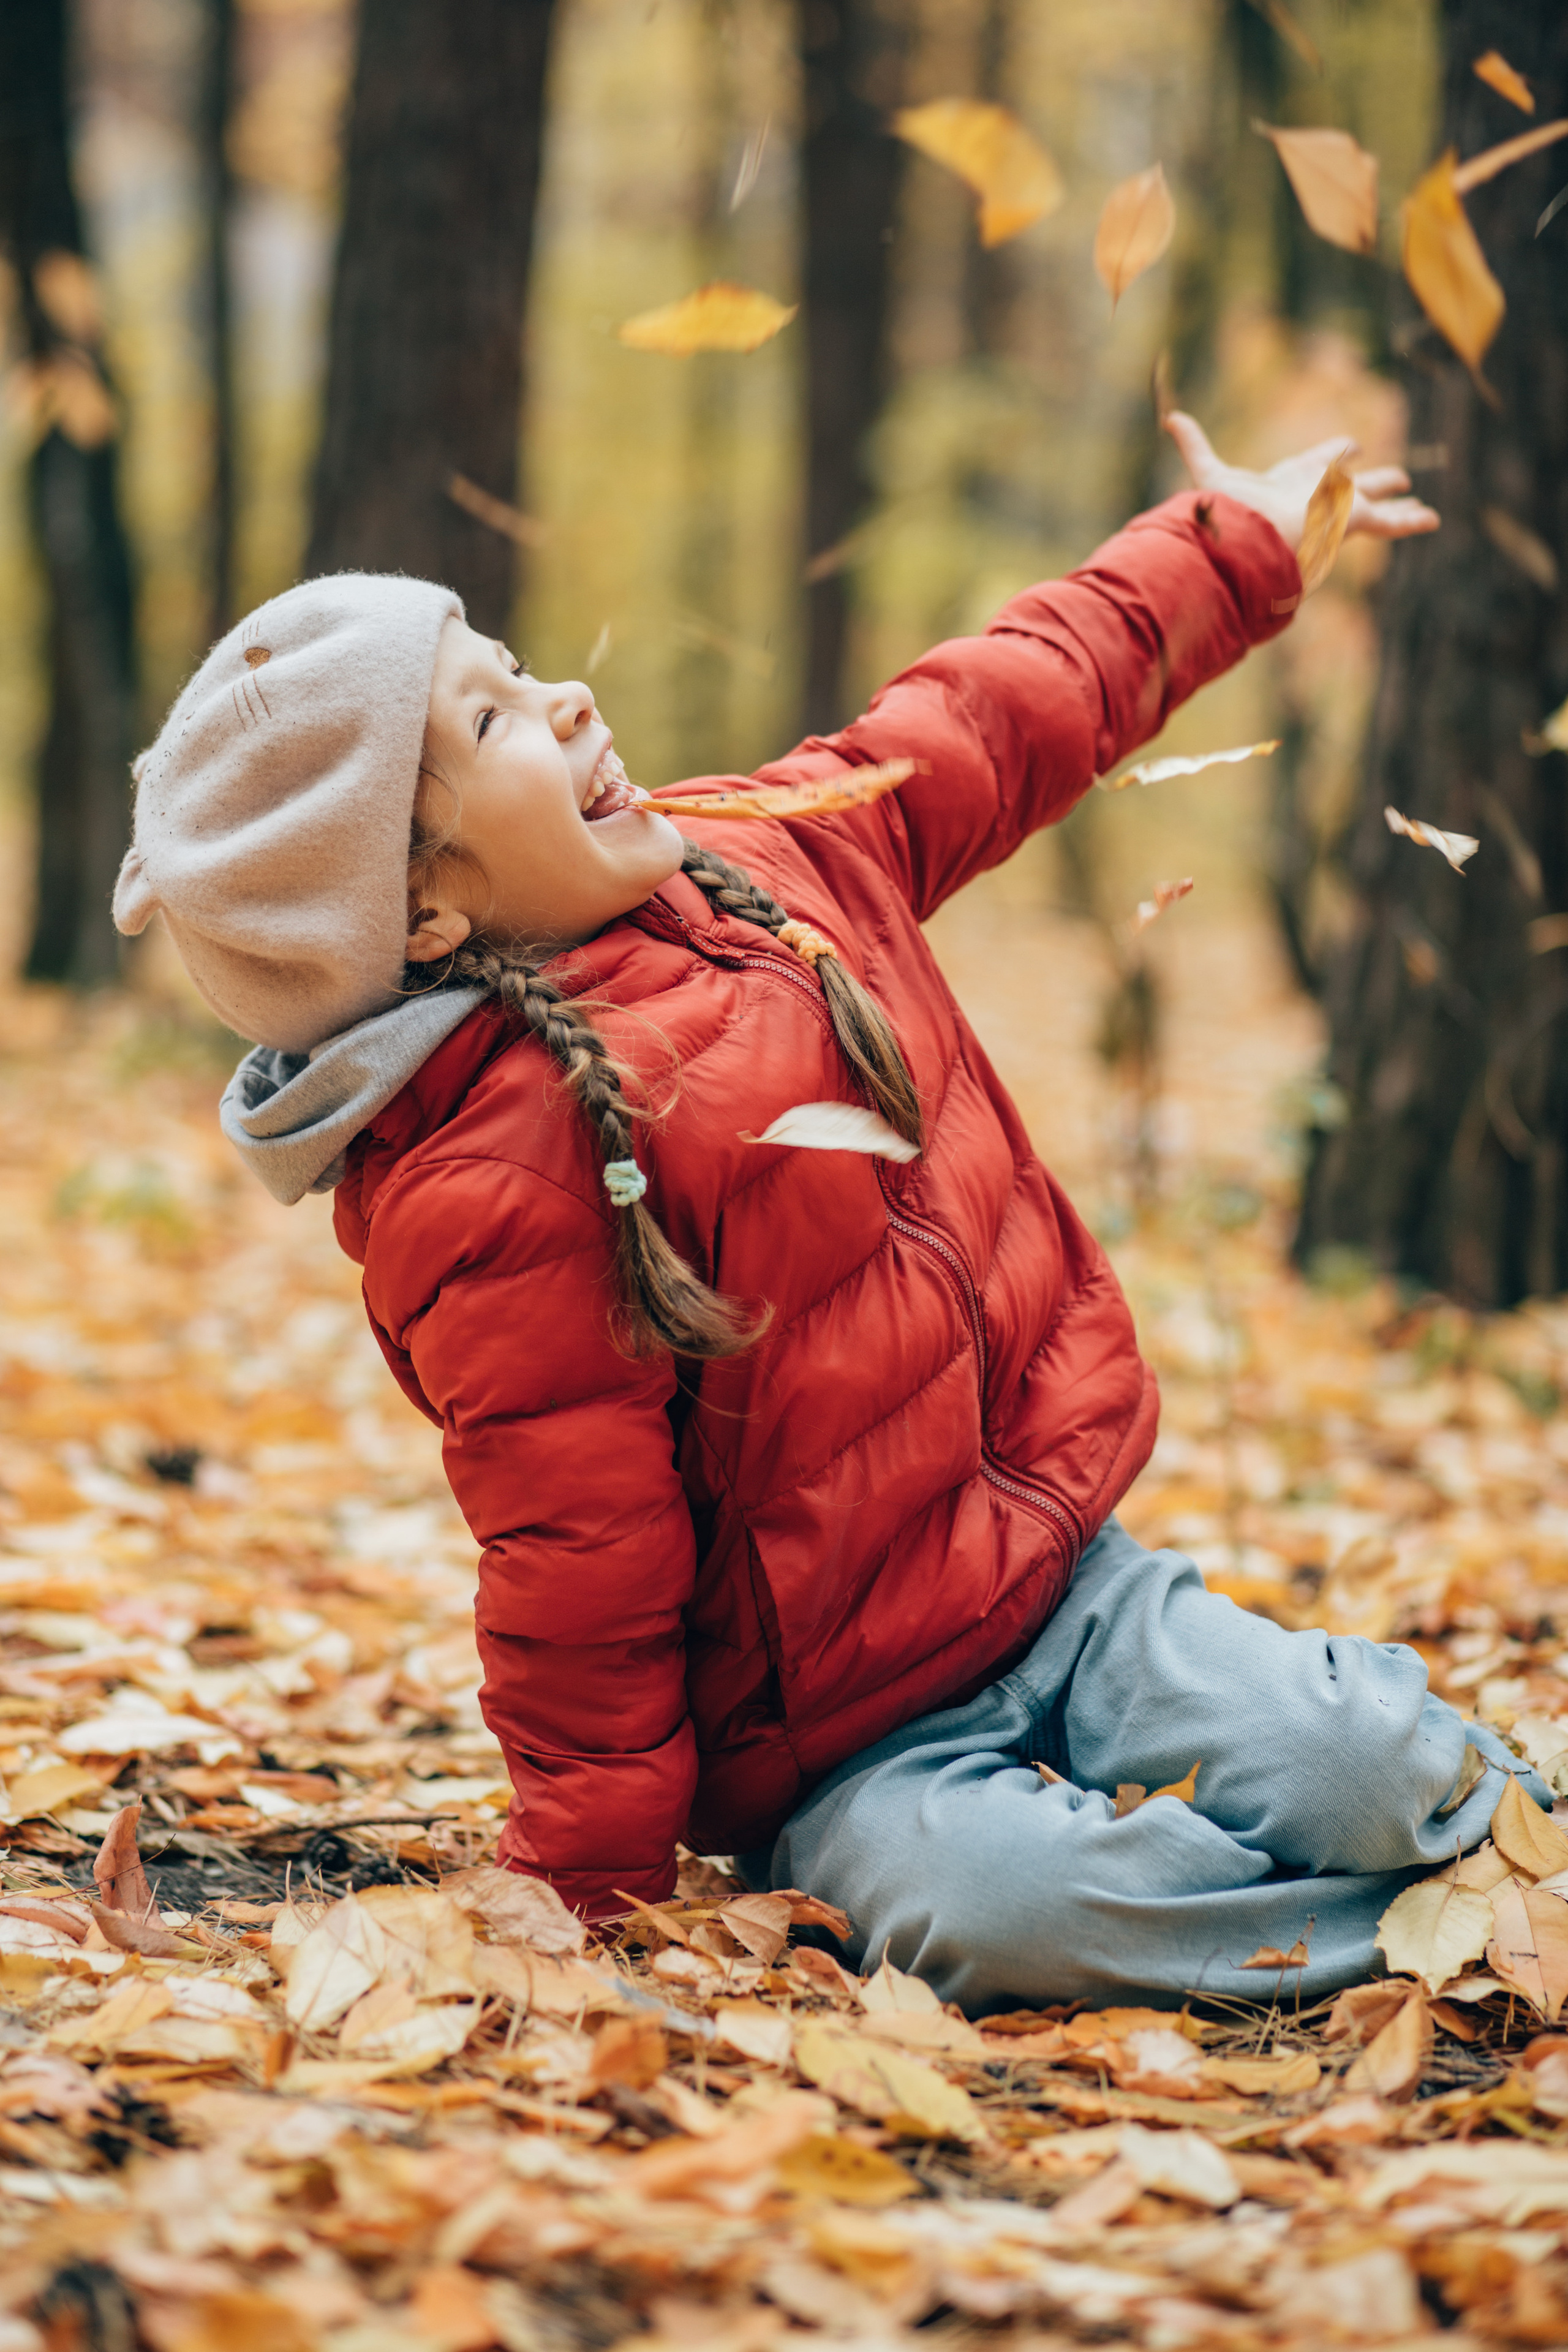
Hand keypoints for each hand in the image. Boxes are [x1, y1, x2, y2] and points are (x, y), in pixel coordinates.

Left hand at [1163, 410, 1439, 556]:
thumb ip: (1193, 445)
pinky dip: (1413, 521)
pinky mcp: (1356, 522)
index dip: (1335, 454)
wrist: (1253, 539)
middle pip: (1355, 485)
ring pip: (1378, 505)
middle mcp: (1321, 498)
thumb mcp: (1211, 470)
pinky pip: (1391, 522)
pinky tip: (1433, 521)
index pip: (1321, 464)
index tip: (1353, 446)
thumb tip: (1169, 417)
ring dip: (1398, 504)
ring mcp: (1340, 511)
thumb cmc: (1235, 509)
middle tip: (1397, 477)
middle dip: (1375, 481)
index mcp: (1294, 483)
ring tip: (1419, 505)